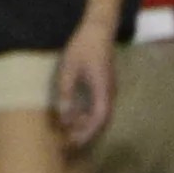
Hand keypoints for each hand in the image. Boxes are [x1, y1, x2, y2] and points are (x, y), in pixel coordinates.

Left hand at [55, 17, 117, 147]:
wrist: (97, 30)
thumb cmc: (82, 47)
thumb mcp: (68, 69)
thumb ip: (66, 92)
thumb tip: (64, 116)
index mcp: (103, 90)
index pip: (100, 119)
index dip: (88, 133)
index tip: (75, 142)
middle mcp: (109, 92)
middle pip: (102, 120)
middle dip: (87, 133)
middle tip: (69, 143)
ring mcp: (108, 89)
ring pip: (100, 114)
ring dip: (86, 124)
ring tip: (68, 132)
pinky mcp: (103, 85)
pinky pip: (98, 106)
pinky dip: (87, 115)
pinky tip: (73, 117)